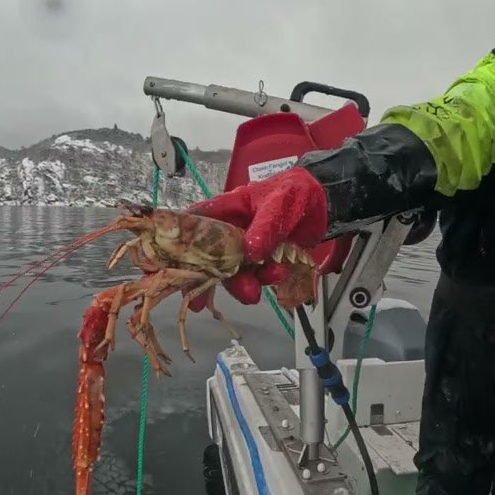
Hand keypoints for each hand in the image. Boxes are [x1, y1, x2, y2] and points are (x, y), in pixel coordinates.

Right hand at [186, 167, 328, 307]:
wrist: (323, 203)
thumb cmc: (293, 192)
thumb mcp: (278, 204)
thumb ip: (264, 227)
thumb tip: (248, 253)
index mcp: (225, 210)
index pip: (192, 225)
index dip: (178, 247)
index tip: (171, 270)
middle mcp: (230, 232)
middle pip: (209, 257)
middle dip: (208, 279)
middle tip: (199, 302)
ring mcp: (246, 248)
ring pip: (233, 272)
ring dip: (242, 283)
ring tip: (257, 291)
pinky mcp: (263, 261)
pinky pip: (256, 276)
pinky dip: (264, 280)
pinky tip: (279, 276)